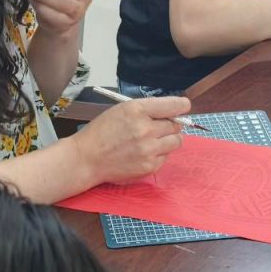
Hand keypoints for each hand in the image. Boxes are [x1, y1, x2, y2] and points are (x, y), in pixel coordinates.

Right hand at [72, 94, 191, 184]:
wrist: (87, 158)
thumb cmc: (102, 132)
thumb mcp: (122, 110)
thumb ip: (147, 110)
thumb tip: (174, 112)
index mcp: (137, 110)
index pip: (174, 105)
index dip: (181, 106)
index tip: (183, 107)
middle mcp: (146, 129)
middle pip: (176, 125)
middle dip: (170, 125)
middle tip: (156, 128)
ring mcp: (149, 149)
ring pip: (176, 142)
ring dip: (167, 140)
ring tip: (150, 141)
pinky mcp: (149, 166)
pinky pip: (166, 157)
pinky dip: (158, 155)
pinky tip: (142, 153)